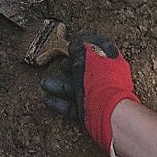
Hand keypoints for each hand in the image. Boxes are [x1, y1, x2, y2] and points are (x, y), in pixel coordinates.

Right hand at [41, 33, 139, 156]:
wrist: (109, 114)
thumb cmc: (101, 82)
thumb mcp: (86, 58)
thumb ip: (79, 48)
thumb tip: (74, 43)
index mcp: (111, 61)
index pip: (99, 47)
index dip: (85, 43)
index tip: (72, 42)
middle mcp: (106, 78)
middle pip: (86, 69)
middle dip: (70, 66)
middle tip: (60, 62)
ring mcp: (99, 96)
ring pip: (77, 88)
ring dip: (60, 85)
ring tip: (45, 83)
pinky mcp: (91, 112)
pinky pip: (73, 105)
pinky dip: (61, 102)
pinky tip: (48, 99)